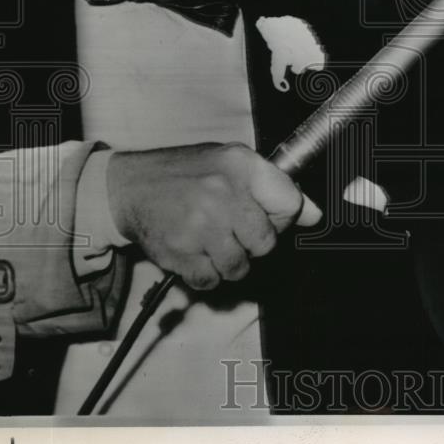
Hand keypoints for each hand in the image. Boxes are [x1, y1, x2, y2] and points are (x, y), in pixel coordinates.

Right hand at [107, 143, 321, 289]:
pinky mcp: (181, 252)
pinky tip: (195, 252)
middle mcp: (223, 192)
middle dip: (252, 242)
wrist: (129, 187)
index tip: (266, 217)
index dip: (281, 217)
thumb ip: (274, 187)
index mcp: (241, 165)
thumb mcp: (232, 163)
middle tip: (231, 230)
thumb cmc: (186, 175)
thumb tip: (314, 215)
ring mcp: (201, 224)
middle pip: (266, 242)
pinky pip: (211, 280)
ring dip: (228, 261)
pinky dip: (205, 274)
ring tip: (211, 240)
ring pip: (240, 266)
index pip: (290, 203)